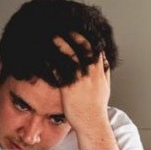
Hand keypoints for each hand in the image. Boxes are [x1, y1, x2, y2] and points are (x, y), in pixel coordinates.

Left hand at [53, 33, 115, 149]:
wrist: (92, 124)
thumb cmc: (96, 109)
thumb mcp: (105, 88)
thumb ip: (105, 73)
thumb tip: (105, 61)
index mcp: (99, 72)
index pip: (95, 48)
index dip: (86, 36)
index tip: (79, 28)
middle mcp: (91, 74)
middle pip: (83, 47)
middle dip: (73, 34)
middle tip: (63, 26)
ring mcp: (80, 80)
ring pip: (71, 55)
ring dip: (60, 43)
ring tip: (52, 35)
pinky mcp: (69, 89)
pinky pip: (59, 70)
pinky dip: (52, 61)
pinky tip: (45, 55)